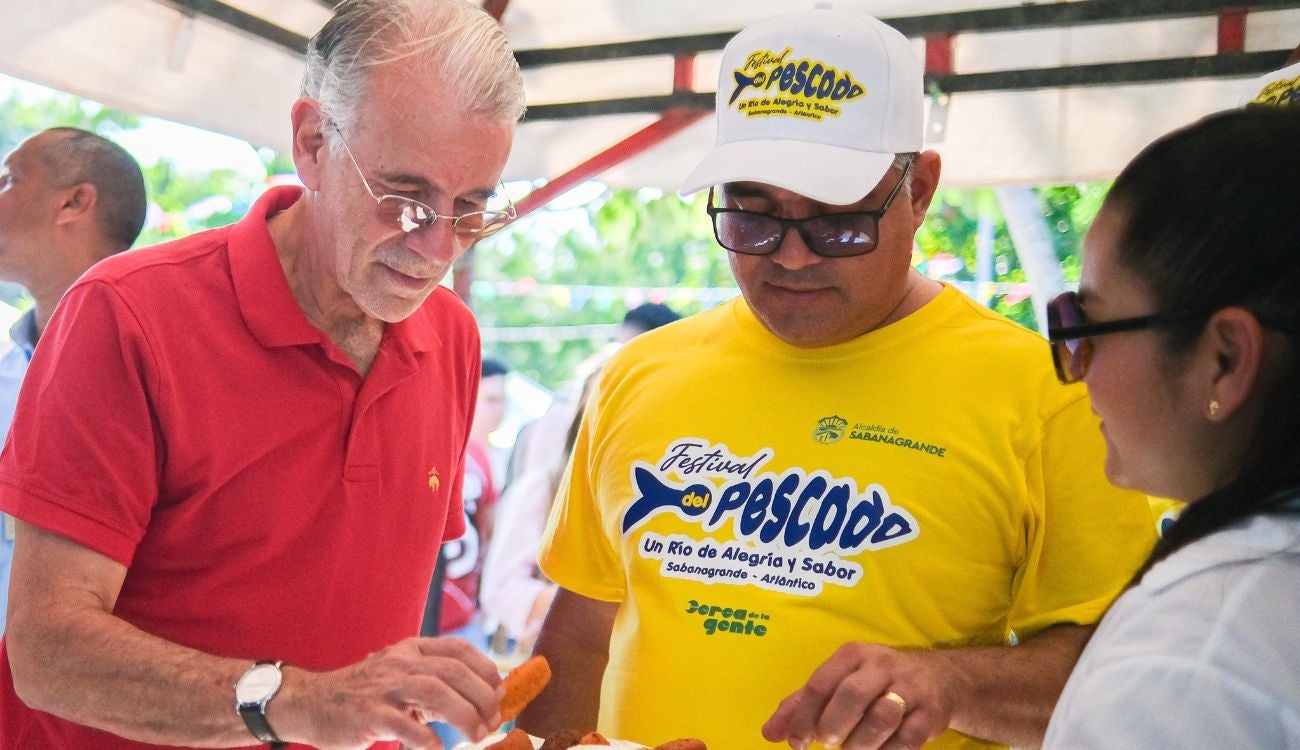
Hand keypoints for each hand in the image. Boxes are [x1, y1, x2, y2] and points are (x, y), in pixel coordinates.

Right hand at [271, 636, 502, 749]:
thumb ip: (436, 685)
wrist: (310, 702)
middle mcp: (400, 662)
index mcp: (411, 649)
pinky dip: (426, 738)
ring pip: (435, 691)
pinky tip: (438, 748)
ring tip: (477, 735)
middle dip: (482, 697)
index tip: (501, 692)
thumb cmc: (365, 694)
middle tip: (494, 721)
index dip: (486, 670)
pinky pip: (404, 724)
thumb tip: (483, 700)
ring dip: (464, 715)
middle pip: (453, 671)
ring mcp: (383, 687)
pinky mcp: (368, 714)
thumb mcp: (401, 677)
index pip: (459, 650)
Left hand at [763, 643, 952, 749]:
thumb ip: (803, 706)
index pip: (821, 682)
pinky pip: (908, 738)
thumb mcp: (840, 681)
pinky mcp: (931, 713)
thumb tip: (770, 733)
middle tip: (825, 743)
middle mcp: (882, 666)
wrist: (940, 678)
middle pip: (852, 694)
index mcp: (853, 655)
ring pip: (882, 716)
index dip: (804, 715)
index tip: (796, 742)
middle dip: (833, 724)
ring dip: (860, 742)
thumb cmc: (877, 682)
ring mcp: (910, 688)